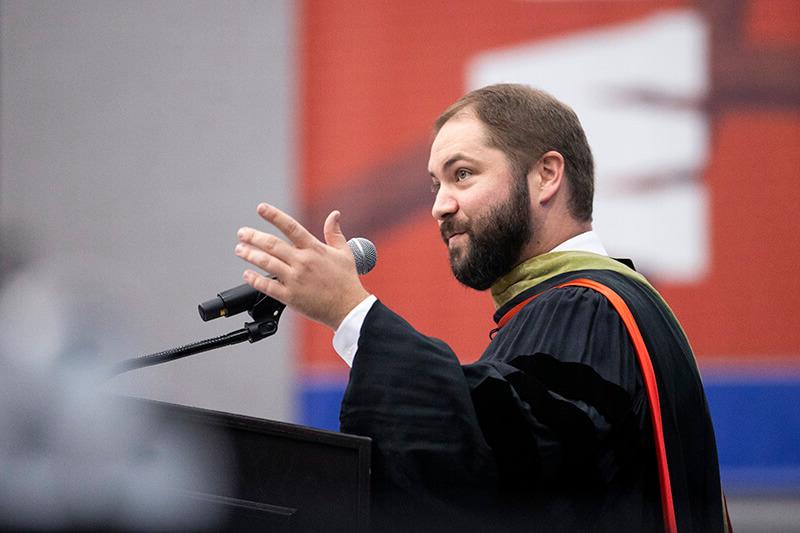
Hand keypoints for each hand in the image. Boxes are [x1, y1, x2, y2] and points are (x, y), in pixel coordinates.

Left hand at [234, 203, 370, 329]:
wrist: (349, 308)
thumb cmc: (347, 281)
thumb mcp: (345, 253)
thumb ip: (335, 233)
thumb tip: (334, 214)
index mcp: (314, 249)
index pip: (291, 227)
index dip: (274, 216)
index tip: (261, 208)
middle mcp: (303, 262)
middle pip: (272, 244)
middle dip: (253, 237)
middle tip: (242, 233)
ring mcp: (295, 279)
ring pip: (266, 263)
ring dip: (250, 255)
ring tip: (240, 249)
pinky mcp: (290, 297)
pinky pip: (267, 286)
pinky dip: (254, 279)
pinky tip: (247, 274)